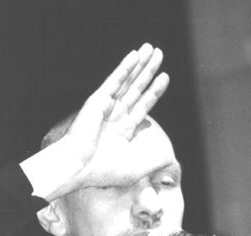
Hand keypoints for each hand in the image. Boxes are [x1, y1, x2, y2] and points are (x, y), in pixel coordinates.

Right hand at [66, 43, 169, 186]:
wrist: (79, 167)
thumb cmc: (102, 172)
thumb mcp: (135, 168)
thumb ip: (153, 161)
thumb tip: (170, 158)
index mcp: (122, 131)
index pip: (142, 106)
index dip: (154, 92)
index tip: (164, 77)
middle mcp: (115, 116)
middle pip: (137, 89)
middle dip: (148, 72)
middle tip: (160, 54)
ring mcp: (106, 106)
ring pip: (128, 81)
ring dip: (140, 64)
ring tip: (152, 48)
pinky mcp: (98, 100)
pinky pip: (115, 80)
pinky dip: (125, 67)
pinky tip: (136, 55)